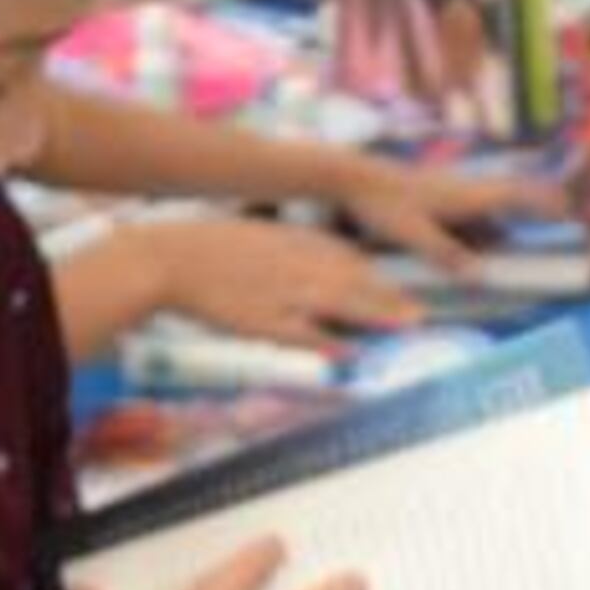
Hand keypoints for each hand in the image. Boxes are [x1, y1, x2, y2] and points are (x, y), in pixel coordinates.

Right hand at [139, 218, 416, 350]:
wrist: (168, 258)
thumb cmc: (203, 247)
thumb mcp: (252, 236)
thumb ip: (283, 250)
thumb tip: (305, 258)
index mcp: (291, 242)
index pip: (346, 257)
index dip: (374, 276)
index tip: (396, 290)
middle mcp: (295, 266)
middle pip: (354, 282)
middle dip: (389, 298)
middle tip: (420, 313)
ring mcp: (282, 293)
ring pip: (341, 304)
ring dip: (377, 316)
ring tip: (408, 326)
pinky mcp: (264, 321)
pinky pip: (305, 334)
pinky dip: (331, 343)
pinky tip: (353, 353)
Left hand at [328, 153, 571, 278]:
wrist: (352, 178)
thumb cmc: (383, 203)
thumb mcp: (414, 234)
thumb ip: (448, 254)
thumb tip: (482, 275)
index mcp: (465, 195)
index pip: (515, 196)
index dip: (543, 202)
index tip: (569, 209)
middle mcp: (463, 190)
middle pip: (510, 197)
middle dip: (536, 206)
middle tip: (562, 215)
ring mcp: (450, 192)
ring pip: (489, 207)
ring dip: (506, 220)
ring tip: (521, 236)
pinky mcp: (436, 198)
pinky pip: (469, 214)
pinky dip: (481, 228)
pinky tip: (478, 244)